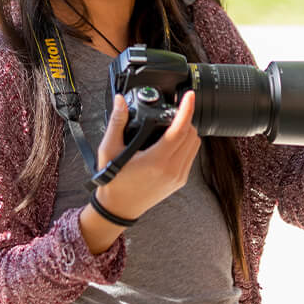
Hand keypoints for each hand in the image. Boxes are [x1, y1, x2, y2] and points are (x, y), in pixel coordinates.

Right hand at [94, 92, 201, 220]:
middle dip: (185, 119)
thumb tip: (120, 101)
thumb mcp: (109, 149)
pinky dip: (186, 143)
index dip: (186, 110)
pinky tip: (173, 140)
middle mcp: (171, 170)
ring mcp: (178, 176)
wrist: (119, 207)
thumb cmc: (114, 181)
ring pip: (195, 145)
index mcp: (156, 161)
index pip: (179, 130)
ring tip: (174, 124)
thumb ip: (117, 122)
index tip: (189, 96)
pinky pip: (191, 156)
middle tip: (174, 110)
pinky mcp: (180, 180)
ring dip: (188, 131)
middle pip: (191, 135)